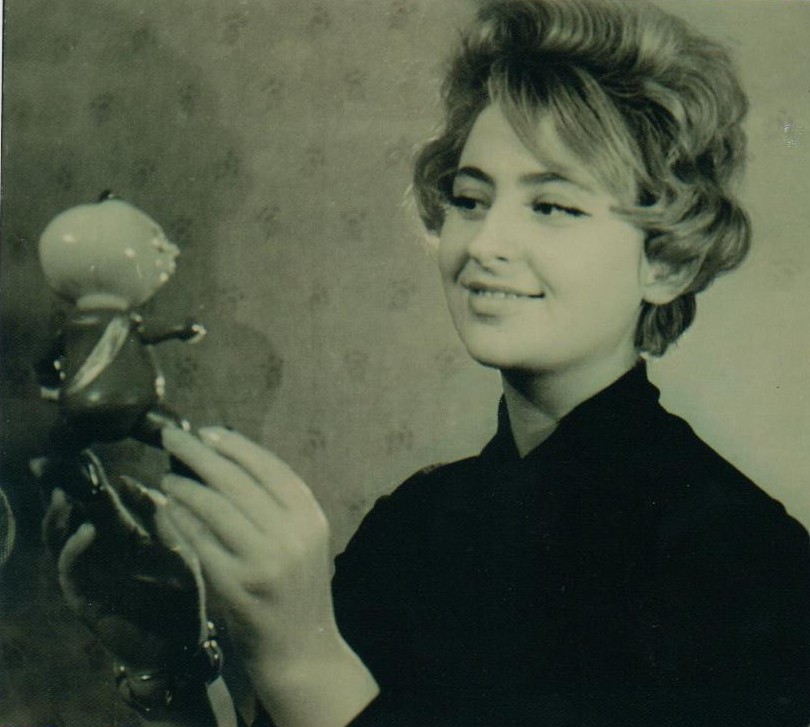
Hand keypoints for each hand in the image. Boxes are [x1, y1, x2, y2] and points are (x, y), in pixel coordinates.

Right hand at [44, 477, 207, 670]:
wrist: (181, 643)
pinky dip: (75, 550)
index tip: (77, 448)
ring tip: (63, 492)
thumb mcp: (177, 548)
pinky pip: (72, 572)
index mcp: (122, 535)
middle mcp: (100, 551)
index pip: (97, 498)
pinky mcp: (85, 598)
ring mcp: (89, 574)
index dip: (84, 476)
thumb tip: (133, 482)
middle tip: (46, 462)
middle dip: (57, 489)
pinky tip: (86, 530)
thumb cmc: (181, 594)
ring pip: (60, 540)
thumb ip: (159, 518)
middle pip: (70, 513)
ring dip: (59, 516)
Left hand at [159, 427, 377, 726]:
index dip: (235, 445)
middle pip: (238, 481)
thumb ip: (274, 503)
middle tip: (172, 437)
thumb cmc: (294, 584)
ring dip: (185, 487)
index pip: (269, 467)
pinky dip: (180, 521)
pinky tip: (168, 509)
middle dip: (200, 454)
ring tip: (167, 476)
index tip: (206, 431)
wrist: (300, 646)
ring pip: (215, 508)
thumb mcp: (301, 537)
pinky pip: (199, 542)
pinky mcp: (236, 586)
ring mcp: (264, 561)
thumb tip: (226, 457)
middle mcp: (291, 534)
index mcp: (310, 516)